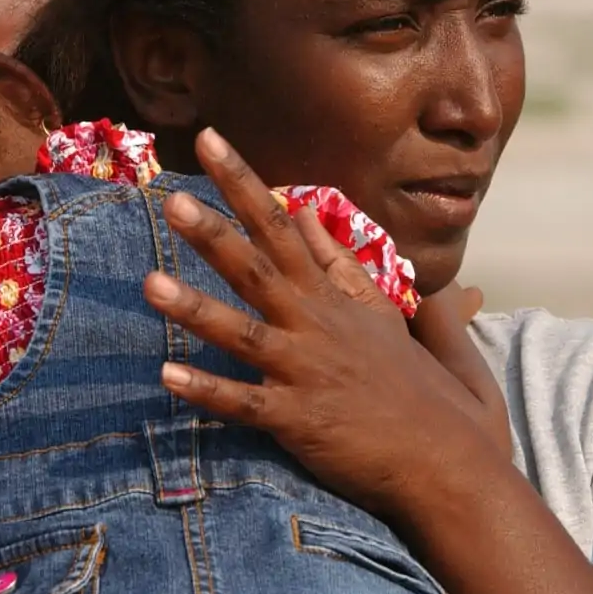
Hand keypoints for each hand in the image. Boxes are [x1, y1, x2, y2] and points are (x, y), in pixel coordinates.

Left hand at [144, 128, 508, 519]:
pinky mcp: (299, 421)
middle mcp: (316, 325)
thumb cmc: (411, 383)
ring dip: (196, 309)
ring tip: (148, 283)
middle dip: (215, 231)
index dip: (244, 182)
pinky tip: (167, 377)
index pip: (283, 224)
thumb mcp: (381, 309)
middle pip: (258, 267)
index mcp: (331, 296)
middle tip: (172, 198)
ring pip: (243, 332)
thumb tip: (309, 211)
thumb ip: (340, 261)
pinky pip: (245, 404)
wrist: (444, 454)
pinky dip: (208, 392)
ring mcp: (307, 372)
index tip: (209, 139)